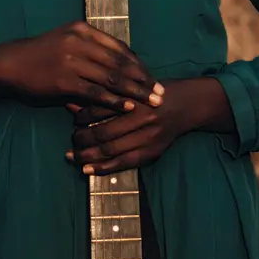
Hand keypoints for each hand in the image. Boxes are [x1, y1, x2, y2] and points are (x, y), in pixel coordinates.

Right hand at [0, 21, 163, 113]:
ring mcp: (72, 60)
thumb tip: (117, 66)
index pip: (120, 48)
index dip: (139, 64)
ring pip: (112, 77)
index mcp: (83, 30)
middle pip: (120, 63)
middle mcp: (80, 42)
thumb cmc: (41, 55)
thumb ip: (90, 50)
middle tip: (160, 92)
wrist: (10, 64)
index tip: (152, 77)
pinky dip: (115, 100)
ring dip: (135, 91)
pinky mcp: (64, 80)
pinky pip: (96, 92)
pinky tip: (129, 107)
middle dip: (143, 79)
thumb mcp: (66, 42)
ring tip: (152, 102)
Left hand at [67, 77, 232, 173]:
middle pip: (104, 133)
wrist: (188, 104)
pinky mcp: (153, 151)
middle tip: (71, 142)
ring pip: (112, 151)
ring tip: (73, 157)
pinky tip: (89, 170)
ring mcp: (149, 137)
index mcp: (135, 97)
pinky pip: (124, 163)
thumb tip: (70, 104)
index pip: (101, 109)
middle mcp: (142, 118)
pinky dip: (104, 168)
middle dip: (83, 140)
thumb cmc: (154, 92)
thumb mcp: (130, 88)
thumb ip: (103, 96)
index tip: (73, 121)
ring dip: (89, 157)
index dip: (82, 117)